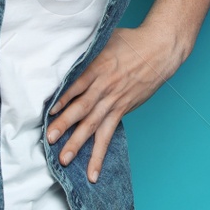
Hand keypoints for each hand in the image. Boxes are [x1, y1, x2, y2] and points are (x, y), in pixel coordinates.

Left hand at [47, 26, 188, 183]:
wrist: (160, 50)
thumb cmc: (131, 41)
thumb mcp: (106, 38)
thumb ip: (87, 49)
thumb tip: (66, 50)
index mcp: (99, 67)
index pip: (79, 84)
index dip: (64, 98)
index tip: (49, 111)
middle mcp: (105, 87)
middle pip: (83, 108)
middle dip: (65, 124)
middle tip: (50, 139)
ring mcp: (114, 101)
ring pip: (94, 125)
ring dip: (78, 143)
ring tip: (64, 160)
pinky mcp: (122, 110)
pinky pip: (109, 134)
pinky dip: (99, 152)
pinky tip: (92, 170)